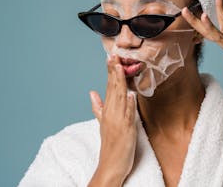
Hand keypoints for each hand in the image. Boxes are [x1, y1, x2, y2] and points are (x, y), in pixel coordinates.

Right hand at [88, 55, 136, 185]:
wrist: (110, 166)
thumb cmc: (110, 144)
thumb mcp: (102, 123)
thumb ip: (98, 107)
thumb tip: (92, 92)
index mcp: (107, 111)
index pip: (108, 86)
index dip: (110, 71)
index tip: (111, 57)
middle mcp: (111, 114)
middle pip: (113, 89)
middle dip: (114, 71)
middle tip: (114, 55)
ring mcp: (118, 121)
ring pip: (119, 98)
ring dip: (120, 82)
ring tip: (120, 68)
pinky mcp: (126, 130)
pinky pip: (128, 114)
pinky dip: (128, 104)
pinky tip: (130, 94)